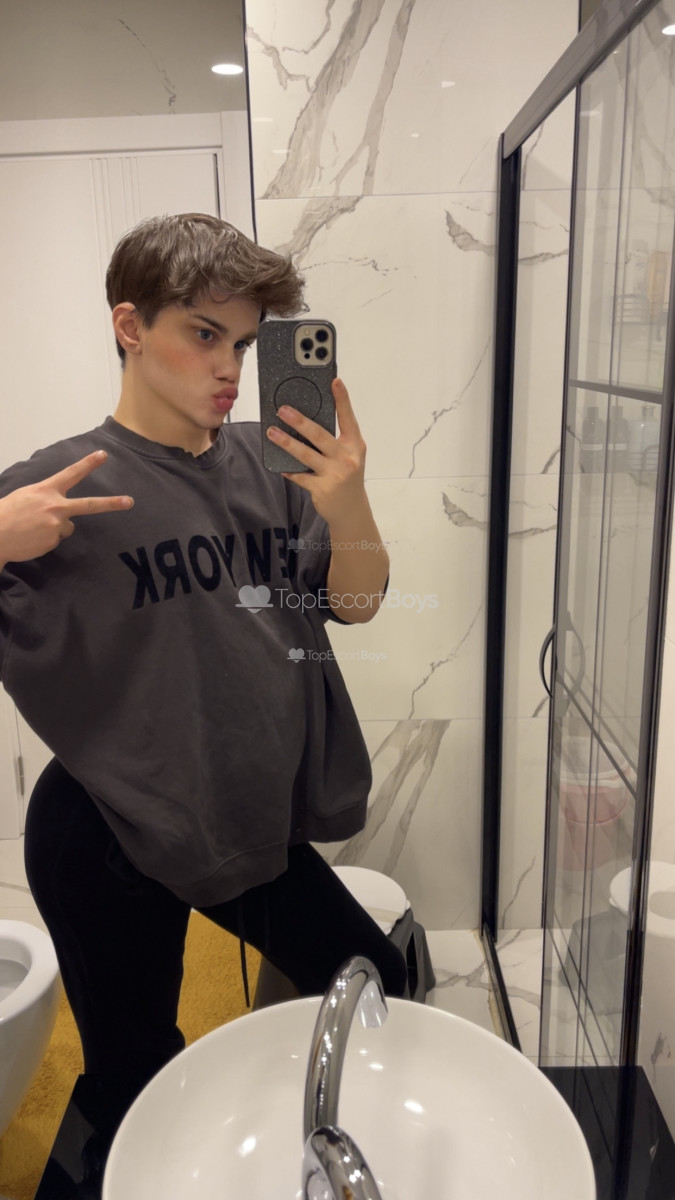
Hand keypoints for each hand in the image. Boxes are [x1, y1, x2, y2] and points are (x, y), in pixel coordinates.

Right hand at [0, 450, 133, 564]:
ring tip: (34, 528)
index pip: (71, 473)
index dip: (88, 464)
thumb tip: (59, 508)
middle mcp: (55, 506)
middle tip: (129, 502)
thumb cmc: (7, 512)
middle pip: (89, 504)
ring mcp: (56, 524)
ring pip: (67, 527)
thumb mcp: (26, 495)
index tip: (103, 455)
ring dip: (55, 528)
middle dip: (111, 503)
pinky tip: (32, 537)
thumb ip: (46, 497)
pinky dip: (46, 540)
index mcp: (46, 490)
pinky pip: (56, 540)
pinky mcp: (53, 540)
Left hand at [266, 378, 365, 523]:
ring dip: (287, 443)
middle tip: (283, 409)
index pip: (348, 418)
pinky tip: (280, 465)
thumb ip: (334, 439)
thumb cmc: (347, 476)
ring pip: (306, 455)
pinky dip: (289, 471)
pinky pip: (300, 477)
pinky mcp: (322, 489)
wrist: (351, 509)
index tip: (335, 381)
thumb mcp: (348, 455)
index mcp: (355, 445)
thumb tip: (305, 422)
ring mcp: (335, 474)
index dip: (342, 399)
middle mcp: (346, 458)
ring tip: (272, 432)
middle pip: (320, 435)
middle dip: (300, 421)